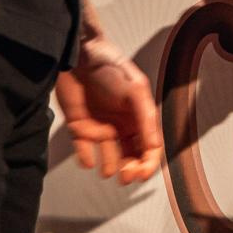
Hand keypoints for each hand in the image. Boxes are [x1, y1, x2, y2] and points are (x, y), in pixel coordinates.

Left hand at [54, 51, 161, 184]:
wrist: (78, 56)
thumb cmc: (110, 67)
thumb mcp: (135, 89)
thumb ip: (146, 117)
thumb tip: (154, 146)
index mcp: (139, 116)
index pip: (149, 146)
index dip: (149, 163)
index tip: (142, 175)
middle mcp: (122, 124)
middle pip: (131, 156)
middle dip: (131, 170)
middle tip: (125, 176)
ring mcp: (101, 127)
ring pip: (110, 157)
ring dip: (111, 167)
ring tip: (108, 171)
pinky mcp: (79, 127)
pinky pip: (84, 150)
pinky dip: (86, 158)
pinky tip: (88, 160)